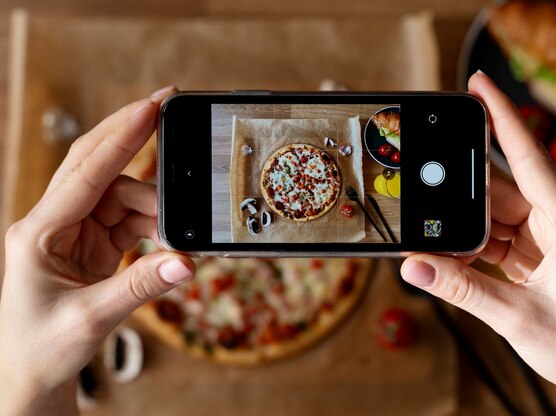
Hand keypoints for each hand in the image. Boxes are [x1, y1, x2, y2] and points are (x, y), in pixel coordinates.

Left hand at [0, 86, 195, 414]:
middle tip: (168, 104)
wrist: (31, 374)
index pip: (85, 172)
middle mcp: (54, 222)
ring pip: (122, 193)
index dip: (121, 138)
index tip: (152, 107)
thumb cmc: (42, 348)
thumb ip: (141, 286)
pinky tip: (170, 234)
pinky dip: (155, 223)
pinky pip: (129, 217)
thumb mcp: (92, 319)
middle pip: (96, 162)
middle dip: (132, 133)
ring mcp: (74, 230)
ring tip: (179, 228)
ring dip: (155, 205)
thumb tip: (186, 262)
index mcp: (38, 232)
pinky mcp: (92, 242)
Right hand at [401, 71, 555, 414]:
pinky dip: (471, 246)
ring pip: (493, 214)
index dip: (504, 119)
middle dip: (463, 194)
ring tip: (440, 242)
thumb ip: (460, 289)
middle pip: (501, 190)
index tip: (480, 85)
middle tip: (428, 189)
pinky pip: (493, 237)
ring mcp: (546, 238)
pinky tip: (456, 258)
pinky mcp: (533, 254)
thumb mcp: (515, 317)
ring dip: (465, 228)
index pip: (531, 160)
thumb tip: (414, 266)